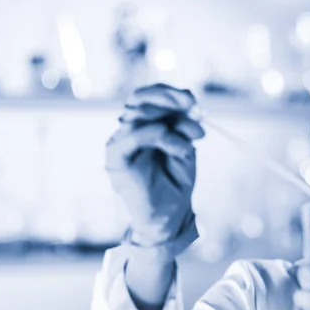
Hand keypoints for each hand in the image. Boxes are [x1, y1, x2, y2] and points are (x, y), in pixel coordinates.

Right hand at [105, 84, 203, 254]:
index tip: (193, 101)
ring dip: (171, 123)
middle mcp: (127, 131)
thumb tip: (190, 103)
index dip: (168, 93)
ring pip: (137, 114)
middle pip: (139, 99)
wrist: (169, 216)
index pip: (147, 96)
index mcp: (142, 126)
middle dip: (169, 99)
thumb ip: (183, 125)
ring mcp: (120, 143)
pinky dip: (159, 134)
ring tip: (191, 142)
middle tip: (193, 108)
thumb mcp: (185, 147)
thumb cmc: (176, 183)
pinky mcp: (116, 158)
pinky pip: (133, 135)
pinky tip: (179, 148)